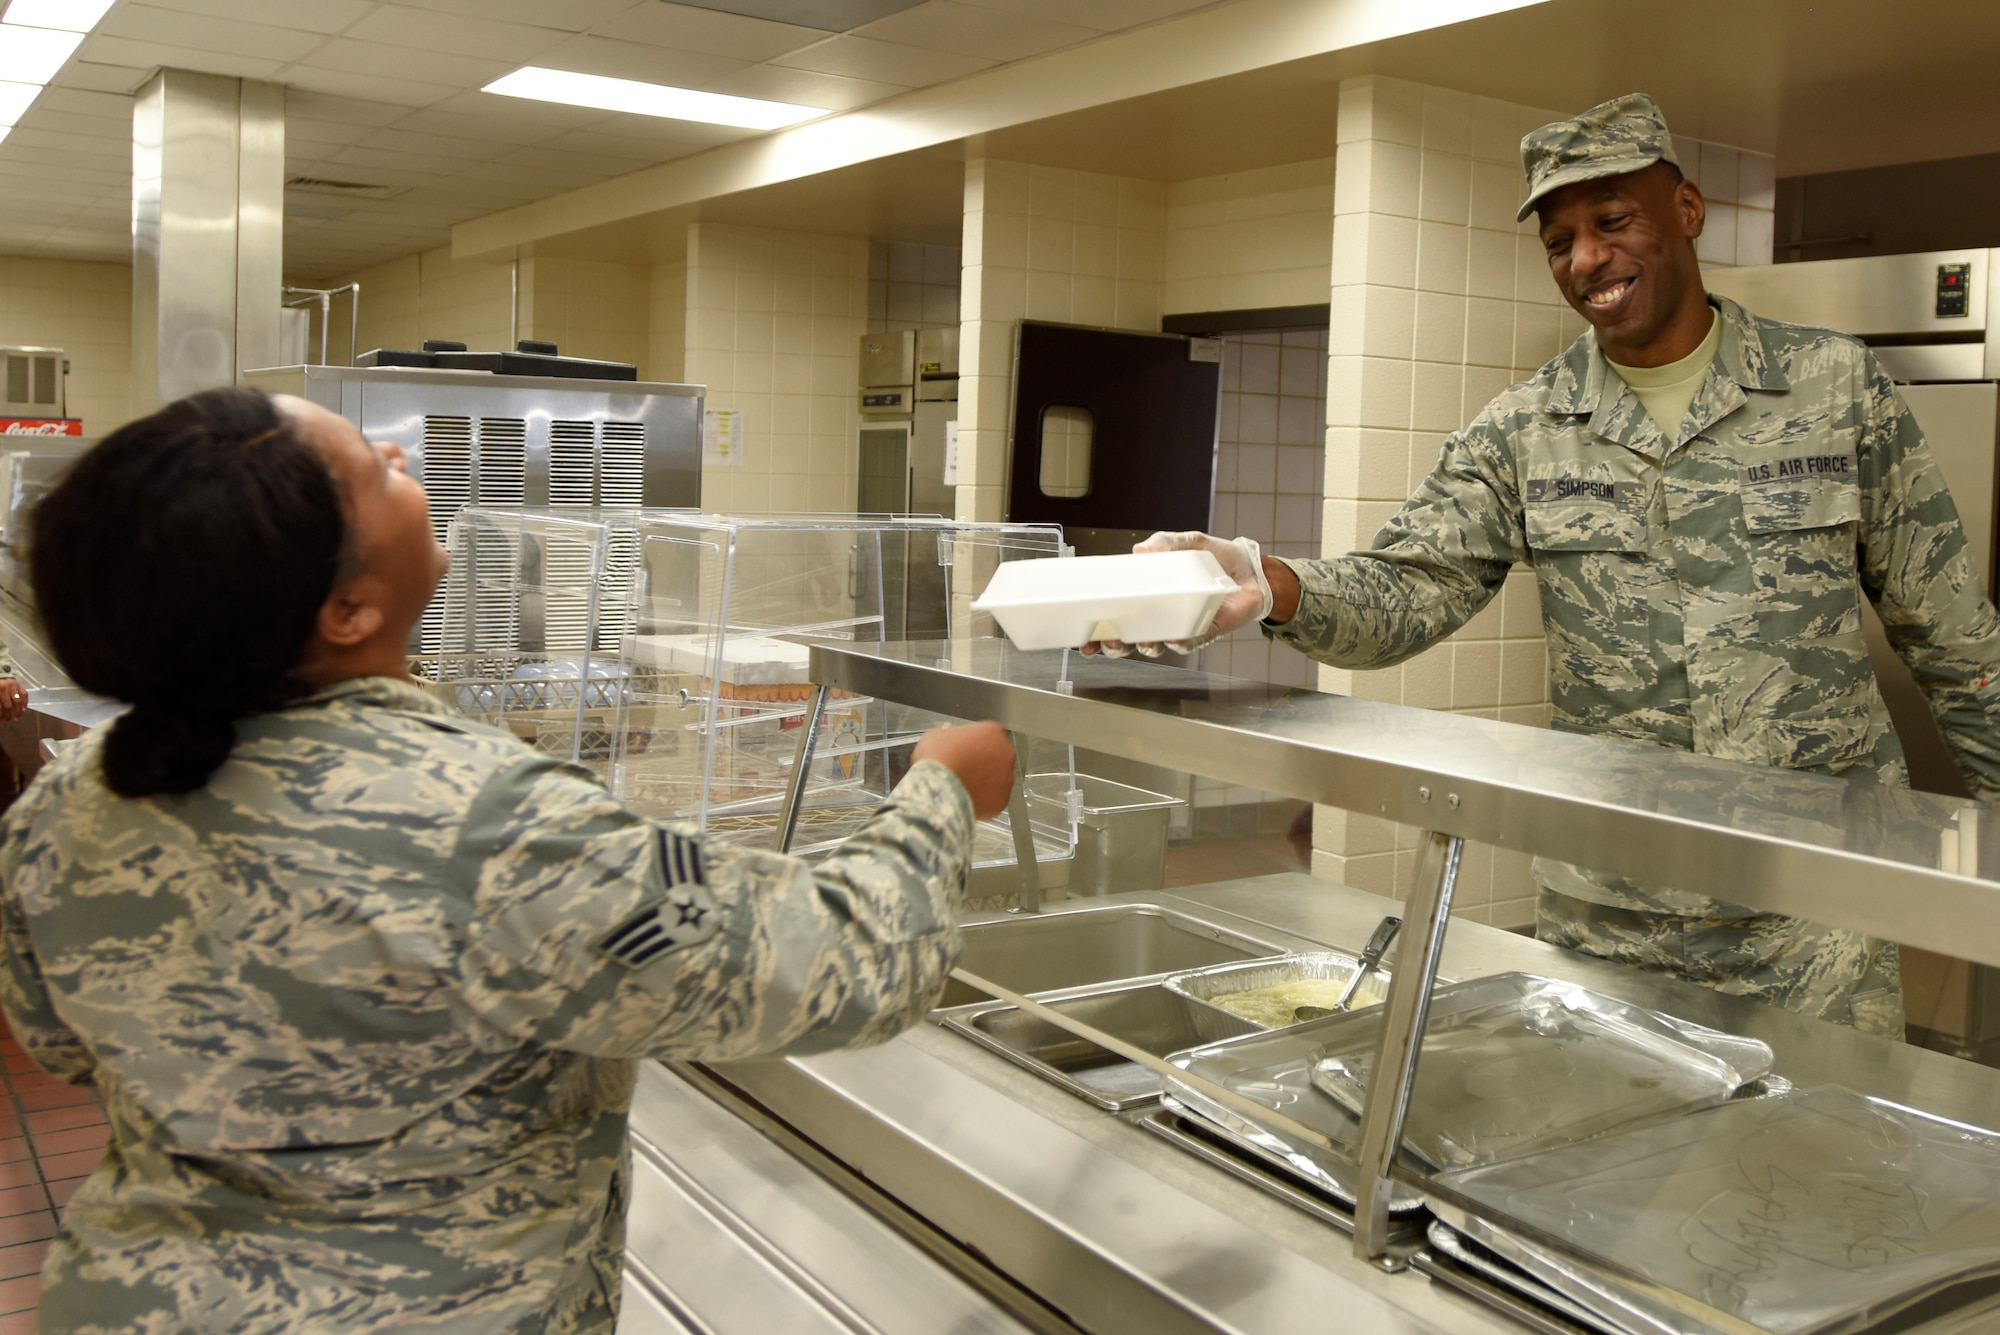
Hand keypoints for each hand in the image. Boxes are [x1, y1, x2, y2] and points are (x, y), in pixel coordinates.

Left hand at [0, 679, 25, 722]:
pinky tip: (23, 709)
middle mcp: (5, 688)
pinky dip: (25, 703)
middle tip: (7, 719)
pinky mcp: (19, 684)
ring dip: (18, 711)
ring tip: (16, 717)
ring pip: (18, 701)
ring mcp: (13, 686)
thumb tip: (1, 711)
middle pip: (9, 706)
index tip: (1, 719)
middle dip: (8, 715)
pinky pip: (25, 695)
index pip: (0, 707)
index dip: (1, 715)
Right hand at [912, 721, 1015, 819]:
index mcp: (992, 732)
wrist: (939, 790)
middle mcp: (1006, 753)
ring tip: (962, 786)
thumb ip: (946, 733)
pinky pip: (993, 798)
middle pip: (996, 756)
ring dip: (984, 782)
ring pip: (997, 779)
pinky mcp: (1002, 799)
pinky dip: (983, 800)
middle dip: (981, 762)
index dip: (972, 744)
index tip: (961, 751)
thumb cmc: (937, 760)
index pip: (987, 735)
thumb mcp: (935, 737)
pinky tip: (967, 799)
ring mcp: (1007, 778)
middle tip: (963, 769)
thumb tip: (947, 732)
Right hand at [1080, 532, 1274, 657]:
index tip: (1081, 640)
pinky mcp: (1204, 631)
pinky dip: (1178, 642)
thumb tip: (1140, 551)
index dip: (1096, 631)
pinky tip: (1172, 639)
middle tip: (1108, 643)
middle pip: (1128, 640)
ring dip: (1144, 647)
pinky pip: (1187, 642)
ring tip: (1141, 641)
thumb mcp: (1186, 543)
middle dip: (1114, 647)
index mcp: (1148, 596)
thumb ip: (1164, 543)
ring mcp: (1179, 626)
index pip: (1115, 616)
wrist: (1250, 568)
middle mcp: (1159, 616)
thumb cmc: (1215, 557)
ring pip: (1154, 646)